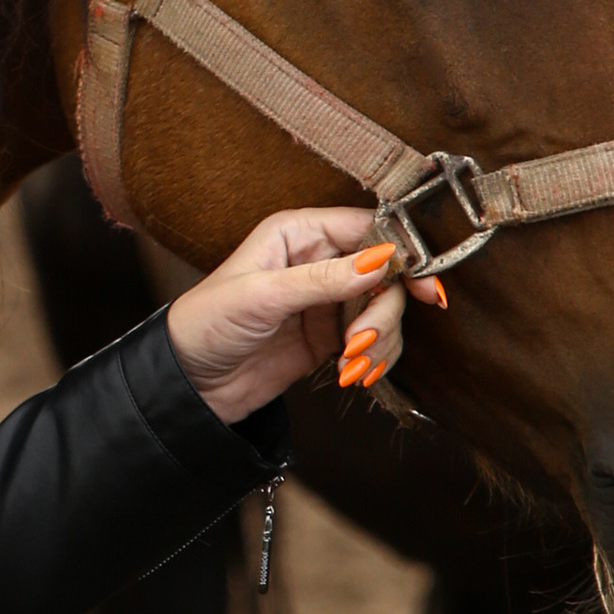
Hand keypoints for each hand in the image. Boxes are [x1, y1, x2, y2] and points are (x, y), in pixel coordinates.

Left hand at [164, 203, 445, 427]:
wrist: (188, 385)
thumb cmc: (206, 324)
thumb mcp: (261, 296)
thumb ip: (323, 279)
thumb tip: (381, 258)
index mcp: (298, 233)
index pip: (367, 227)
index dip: (401, 252)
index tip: (424, 285)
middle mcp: (318, 260)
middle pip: (386, 273)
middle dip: (385, 311)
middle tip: (363, 341)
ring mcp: (328, 300)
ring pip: (385, 310)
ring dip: (380, 341)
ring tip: (350, 365)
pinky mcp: (331, 336)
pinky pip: (375, 341)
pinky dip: (374, 359)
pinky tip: (350, 375)